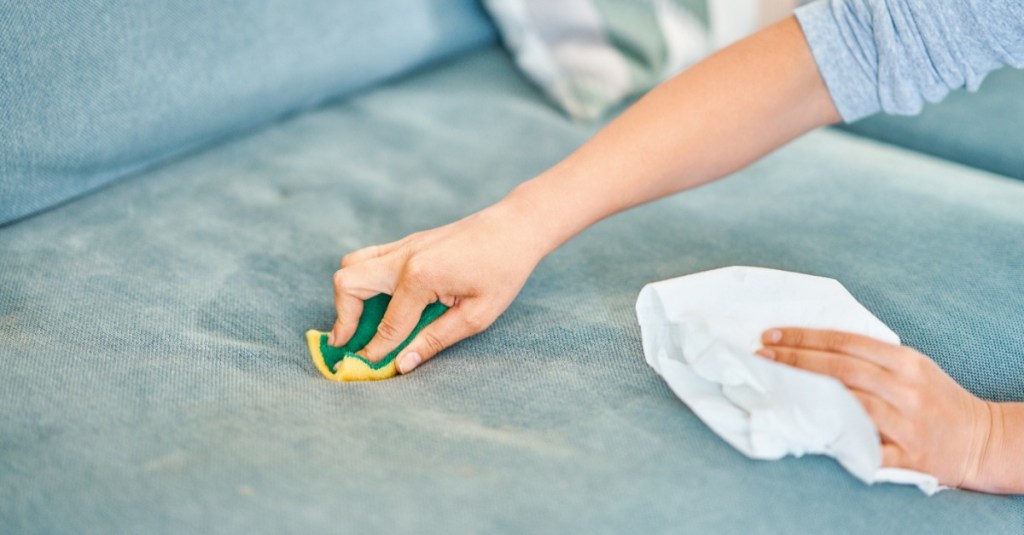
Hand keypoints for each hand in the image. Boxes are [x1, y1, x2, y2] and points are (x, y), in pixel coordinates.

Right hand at [329, 199, 549, 374]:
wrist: (515, 227)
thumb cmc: (503, 270)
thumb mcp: (477, 315)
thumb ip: (435, 339)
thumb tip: (403, 364)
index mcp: (419, 277)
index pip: (387, 324)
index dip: (375, 351)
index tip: (366, 369)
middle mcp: (403, 258)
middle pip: (348, 284)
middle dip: (343, 317)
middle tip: (348, 343)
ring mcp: (403, 246)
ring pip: (352, 265)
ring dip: (349, 296)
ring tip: (360, 323)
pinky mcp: (408, 243)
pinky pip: (369, 259)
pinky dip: (364, 282)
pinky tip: (381, 302)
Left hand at [756, 328, 996, 490]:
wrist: (980, 440)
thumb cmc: (935, 399)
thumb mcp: (911, 367)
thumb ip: (870, 358)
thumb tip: (814, 347)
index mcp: (904, 361)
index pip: (846, 342)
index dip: (806, 337)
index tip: (771, 335)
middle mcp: (906, 388)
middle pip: (843, 368)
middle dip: (797, 360)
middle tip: (762, 355)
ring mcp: (908, 423)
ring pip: (853, 403)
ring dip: (811, 395)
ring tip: (776, 386)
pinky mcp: (910, 455)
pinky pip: (870, 448)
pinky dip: (843, 442)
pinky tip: (811, 435)